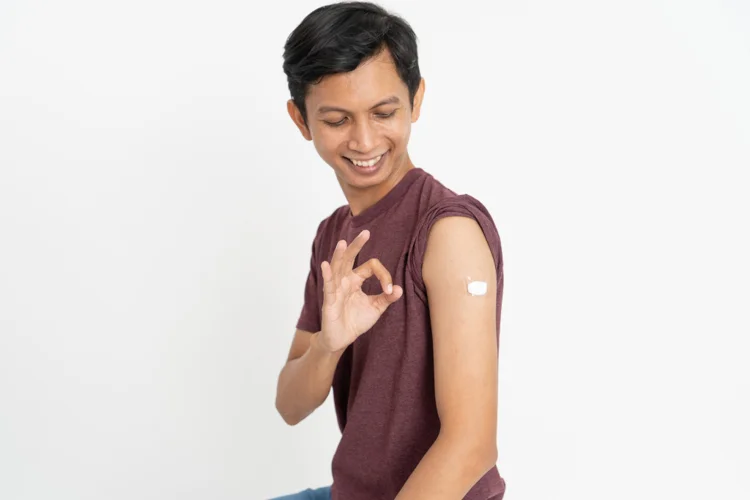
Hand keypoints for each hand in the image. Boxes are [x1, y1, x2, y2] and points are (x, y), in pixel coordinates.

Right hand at [317, 230, 402, 352]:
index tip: (389, 290)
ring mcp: (336, 289)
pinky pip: (328, 286)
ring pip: (337, 268)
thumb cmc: (356, 321)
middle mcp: (345, 280)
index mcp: (356, 280)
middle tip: (365, 232)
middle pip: (349, 258)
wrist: (342, 339)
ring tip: (342, 243)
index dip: (383, 276)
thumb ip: (386, 298)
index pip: (370, 267)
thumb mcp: (376, 308)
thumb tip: (399, 289)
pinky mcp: (329, 301)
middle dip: (357, 246)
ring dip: (339, 256)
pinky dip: (327, 275)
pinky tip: (326, 265)